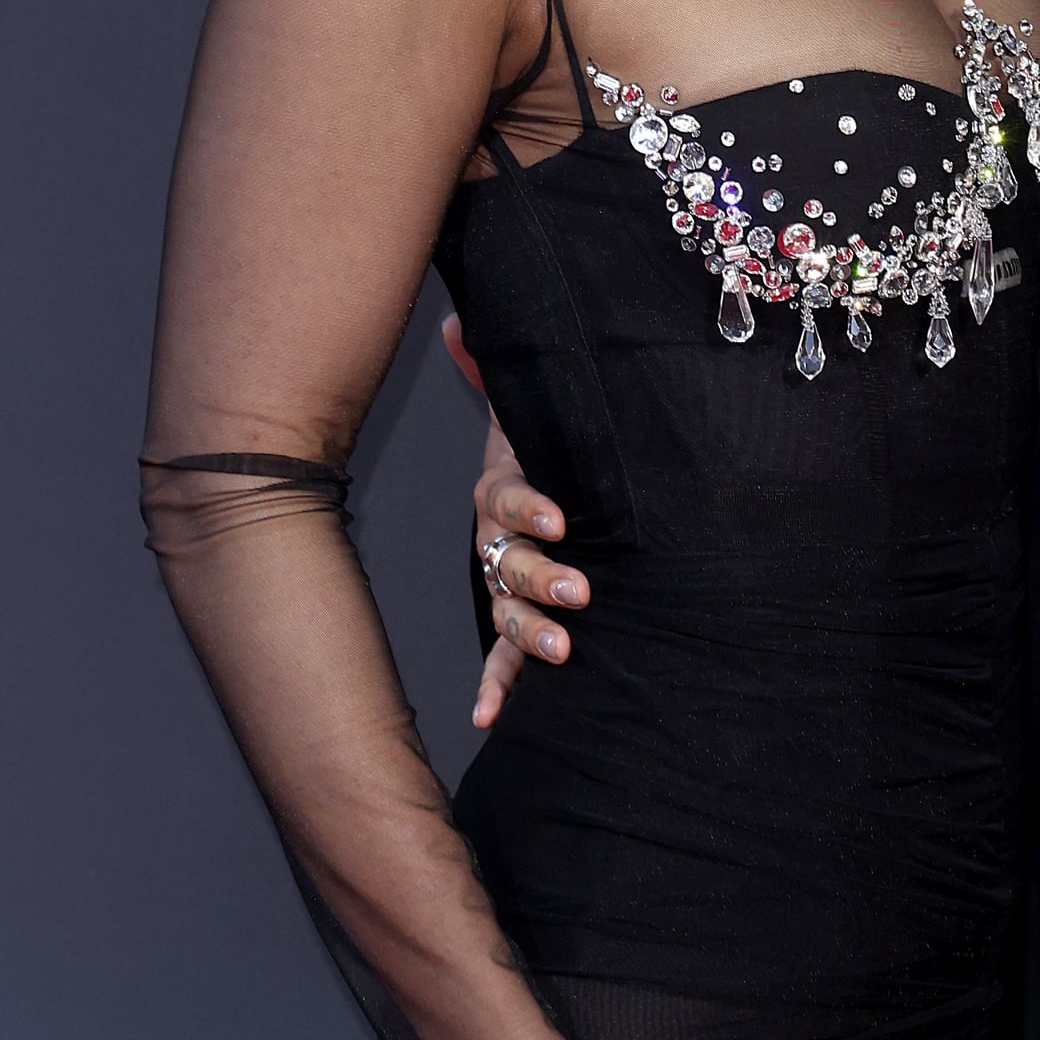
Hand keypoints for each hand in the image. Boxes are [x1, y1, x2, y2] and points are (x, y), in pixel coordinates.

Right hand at [444, 313, 587, 727]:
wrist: (552, 490)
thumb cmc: (549, 448)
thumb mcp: (529, 411)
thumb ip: (495, 371)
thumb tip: (459, 322)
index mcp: (506, 491)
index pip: (512, 499)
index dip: (531, 508)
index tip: (559, 518)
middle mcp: (499, 542)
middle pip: (509, 563)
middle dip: (541, 577)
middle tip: (580, 590)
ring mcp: (507, 584)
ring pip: (509, 611)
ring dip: (529, 633)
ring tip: (562, 652)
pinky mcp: (519, 622)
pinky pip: (502, 657)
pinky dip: (496, 687)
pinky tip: (490, 717)